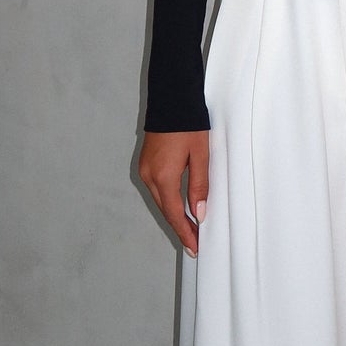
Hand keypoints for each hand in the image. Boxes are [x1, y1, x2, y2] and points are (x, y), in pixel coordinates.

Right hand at [139, 127, 209, 255]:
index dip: (185, 232)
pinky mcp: (146, 164)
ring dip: (174, 215)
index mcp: (163, 176)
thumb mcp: (201, 155)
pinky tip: (179, 207)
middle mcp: (149, 176)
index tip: (195, 247)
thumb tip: (199, 213)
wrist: (171, 99)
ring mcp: (145, 170)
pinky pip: (157, 189)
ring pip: (160, 201)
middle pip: (165, 210)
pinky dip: (168, 201)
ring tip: (190, 229)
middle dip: (180, 228)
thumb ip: (199, 186)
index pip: (174, 213)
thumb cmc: (188, 123)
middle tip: (195, 243)